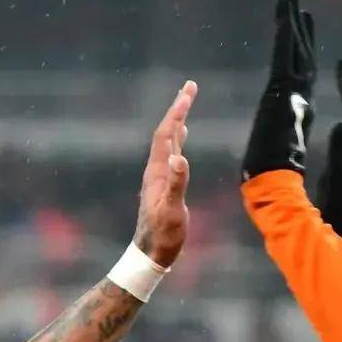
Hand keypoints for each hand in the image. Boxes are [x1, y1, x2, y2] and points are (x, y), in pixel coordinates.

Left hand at [133, 80, 196, 266]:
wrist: (151, 254)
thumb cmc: (164, 235)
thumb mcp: (173, 211)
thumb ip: (176, 184)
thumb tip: (179, 157)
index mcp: (157, 171)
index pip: (167, 134)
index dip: (177, 111)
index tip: (188, 91)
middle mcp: (155, 170)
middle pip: (167, 132)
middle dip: (178, 108)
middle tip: (190, 87)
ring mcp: (158, 177)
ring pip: (168, 142)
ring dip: (178, 122)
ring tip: (186, 105)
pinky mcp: (162, 185)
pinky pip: (170, 154)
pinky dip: (178, 141)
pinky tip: (182, 139)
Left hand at [241, 0, 317, 179]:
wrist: (274, 182)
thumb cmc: (275, 178)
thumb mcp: (279, 155)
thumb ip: (284, 141)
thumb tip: (283, 137)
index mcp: (298, 112)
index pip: (302, 77)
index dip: (303, 55)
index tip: (303, 35)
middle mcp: (300, 98)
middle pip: (302, 59)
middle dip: (301, 32)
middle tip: (298, 7)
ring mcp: (294, 92)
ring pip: (295, 52)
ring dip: (292, 25)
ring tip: (291, 1)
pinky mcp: (283, 89)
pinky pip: (285, 55)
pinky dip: (286, 34)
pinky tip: (285, 15)